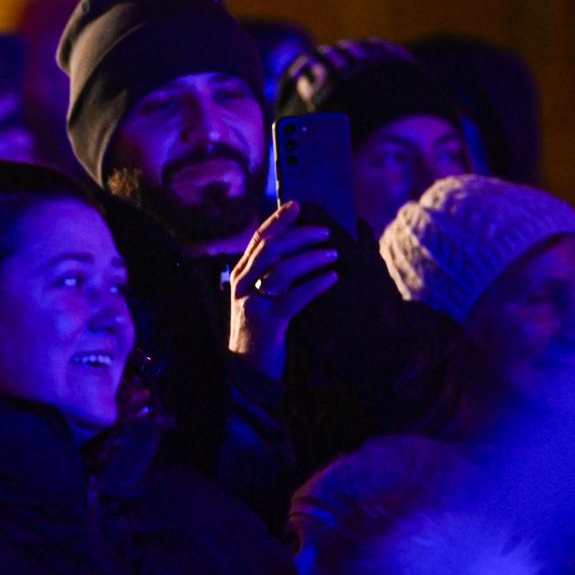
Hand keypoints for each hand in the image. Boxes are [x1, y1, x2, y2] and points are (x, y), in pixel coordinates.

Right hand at [229, 202, 339, 378]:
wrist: (247, 370)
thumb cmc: (261, 330)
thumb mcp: (261, 297)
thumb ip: (272, 274)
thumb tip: (298, 249)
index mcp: (241, 275)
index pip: (258, 239)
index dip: (278, 220)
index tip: (298, 204)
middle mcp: (242, 285)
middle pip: (270, 248)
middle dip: (300, 235)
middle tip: (327, 232)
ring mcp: (253, 304)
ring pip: (282, 270)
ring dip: (311, 258)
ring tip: (333, 255)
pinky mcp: (267, 323)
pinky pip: (294, 297)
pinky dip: (316, 285)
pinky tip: (332, 278)